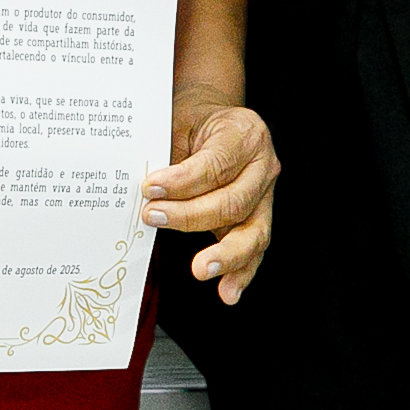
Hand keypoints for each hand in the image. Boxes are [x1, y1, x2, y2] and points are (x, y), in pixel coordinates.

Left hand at [147, 99, 277, 304]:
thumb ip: (167, 154)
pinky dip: (242, 272)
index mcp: (245, 134)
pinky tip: (228, 291)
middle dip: (191, 215)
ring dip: (225, 254)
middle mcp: (263, 165)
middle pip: (233, 201)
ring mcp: (265, 195)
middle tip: (153, 217)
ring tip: (201, 269)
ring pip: (253, 231)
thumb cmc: (193, 120)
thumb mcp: (178, 122)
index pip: (216, 164)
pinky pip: (255, 249)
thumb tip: (144, 190)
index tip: (150, 188)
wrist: (213, 118)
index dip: (182, 181)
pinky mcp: (259, 218)